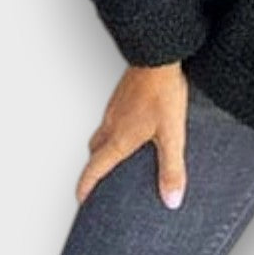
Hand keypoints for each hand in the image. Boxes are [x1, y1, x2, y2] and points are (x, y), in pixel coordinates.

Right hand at [76, 62, 190, 209]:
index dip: (86, 187)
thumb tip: (171, 199)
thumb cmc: (163, 91)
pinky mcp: (121, 94)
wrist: (158, 56)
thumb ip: (171, 168)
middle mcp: (111, 124)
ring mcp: (114, 107)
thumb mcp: (171, 134)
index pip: (94, 169)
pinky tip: (133, 125)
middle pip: (94, 151)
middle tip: (99, 178)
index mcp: (119, 139)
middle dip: (95, 167)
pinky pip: (111, 117)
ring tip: (118, 154)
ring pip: (102, 132)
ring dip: (105, 146)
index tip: (82, 199)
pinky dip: (115, 128)